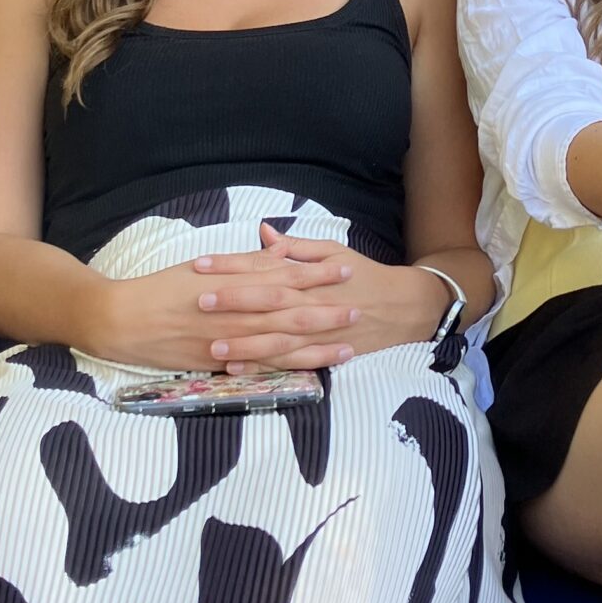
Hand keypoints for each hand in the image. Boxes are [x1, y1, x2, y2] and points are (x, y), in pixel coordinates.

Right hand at [88, 225, 360, 372]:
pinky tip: (307, 374)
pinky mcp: (218, 367)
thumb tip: (279, 254)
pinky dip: (283, 371)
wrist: (122, 322)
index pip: (283, 278)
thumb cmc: (162, 288)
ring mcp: (227, 343)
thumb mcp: (204, 268)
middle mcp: (234, 314)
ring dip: (315, 347)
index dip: (316, 275)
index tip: (346, 270)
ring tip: (347, 347)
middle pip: (289, 314)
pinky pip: (257, 370)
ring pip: (280, 346)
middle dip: (326, 313)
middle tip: (359, 309)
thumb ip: (244, 264)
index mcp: (232, 285)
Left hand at [176, 224, 443, 371]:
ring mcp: (316, 332)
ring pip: (275, 339)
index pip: (262, 267)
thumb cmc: (362, 276)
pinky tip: (237, 371)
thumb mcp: (333, 252)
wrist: (402, 307)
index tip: (200, 265)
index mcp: (309, 275)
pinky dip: (264, 368)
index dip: (230, 267)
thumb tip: (263, 232)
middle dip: (232, 303)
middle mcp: (311, 304)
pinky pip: (289, 363)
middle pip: (266, 303)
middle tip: (198, 302)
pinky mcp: (322, 354)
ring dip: (244, 343)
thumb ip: (296, 247)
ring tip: (212, 345)